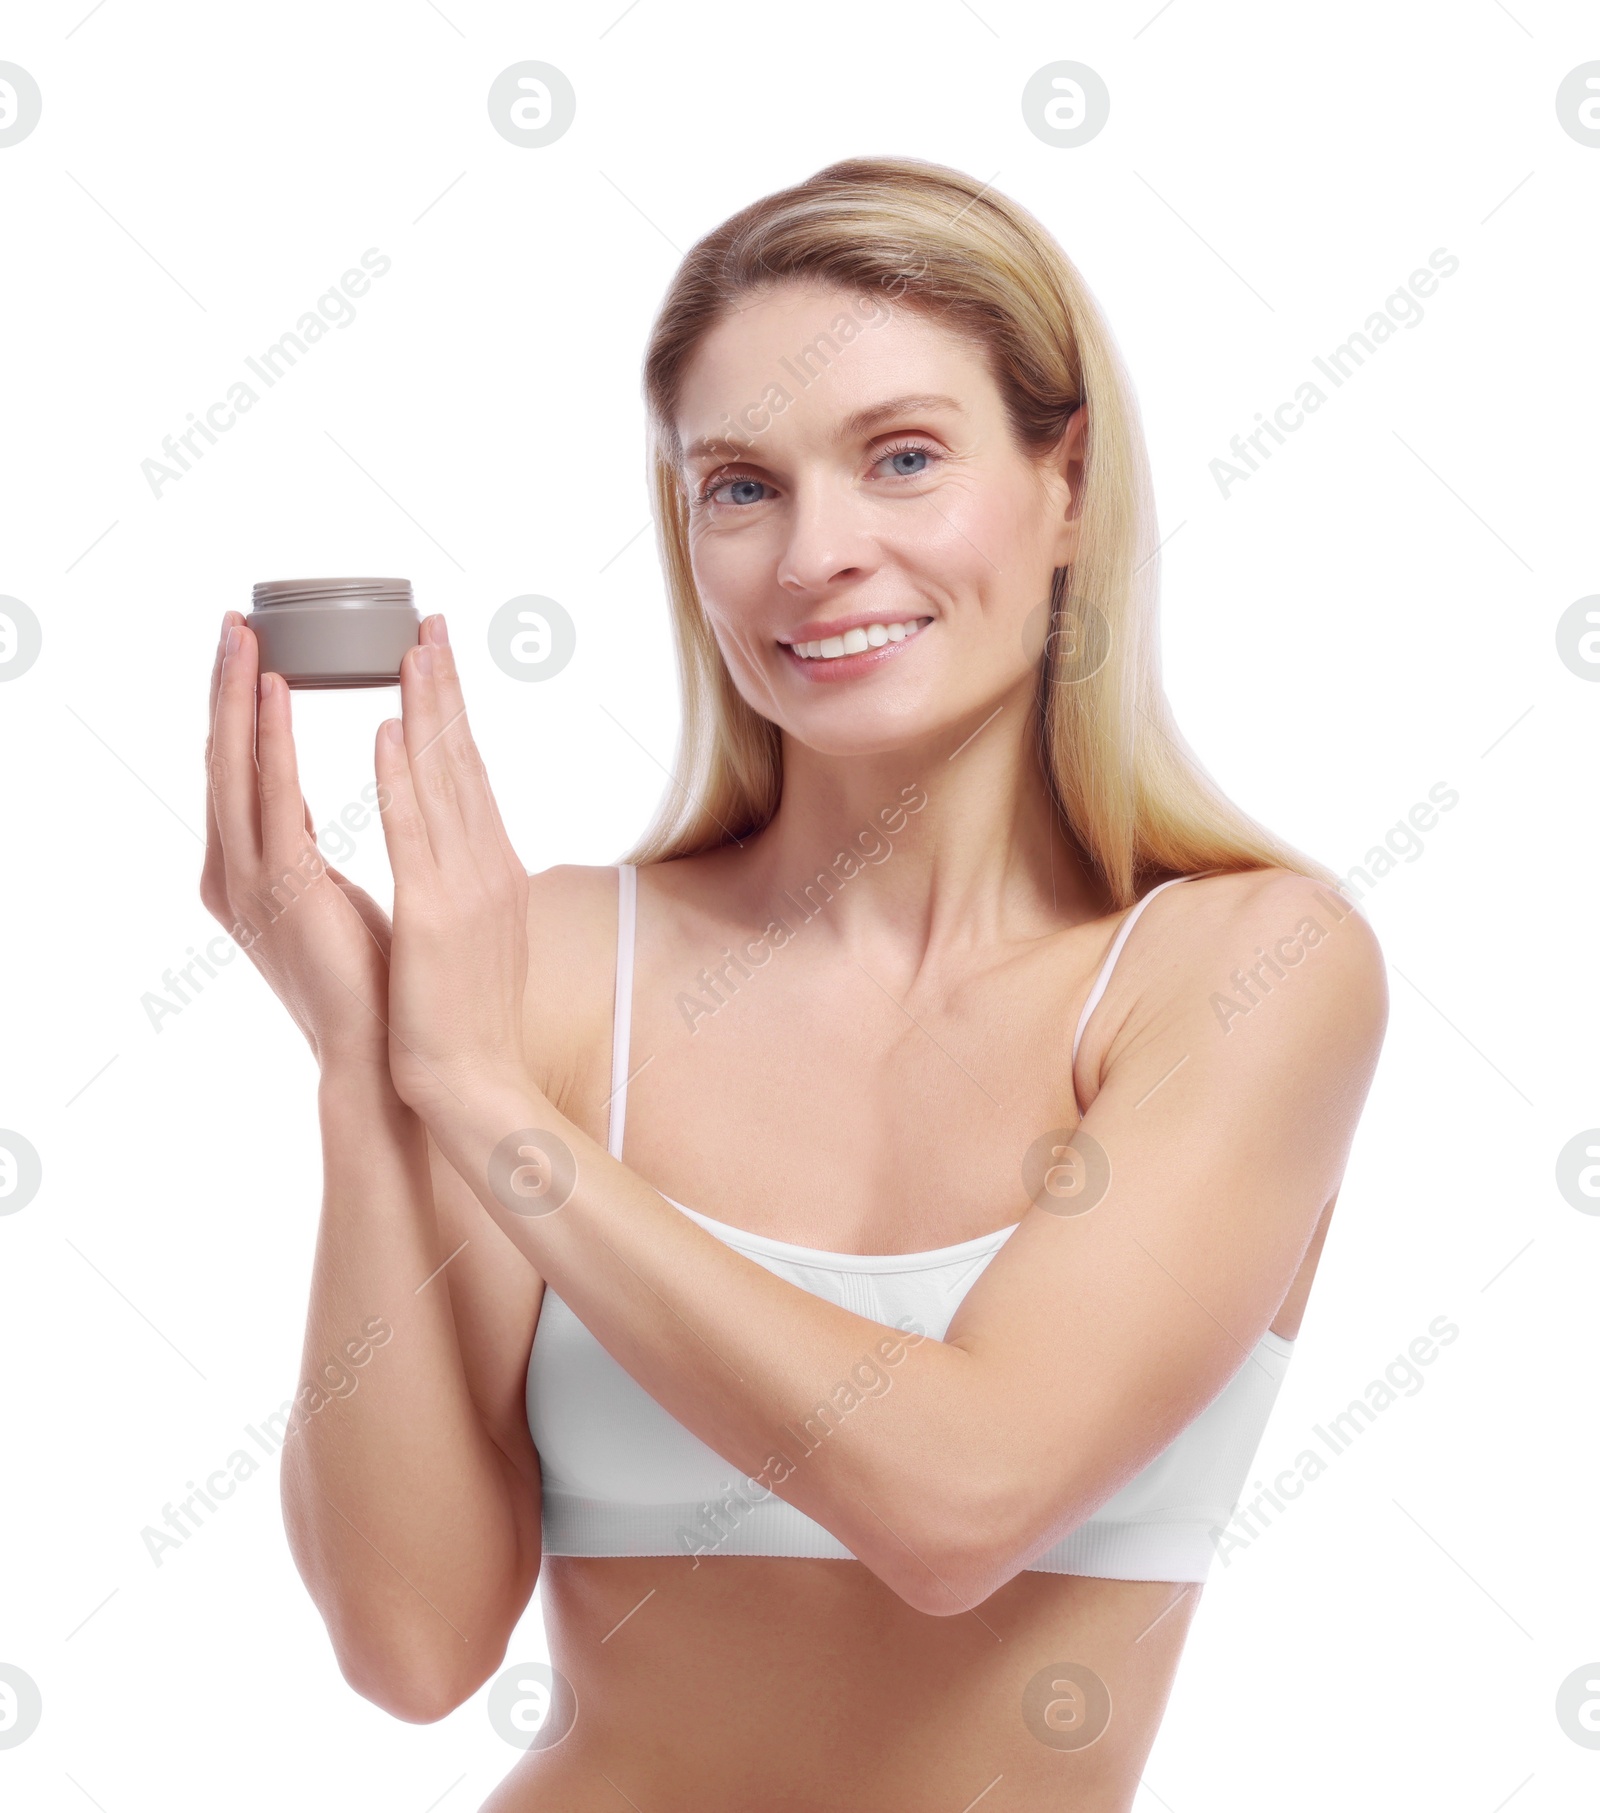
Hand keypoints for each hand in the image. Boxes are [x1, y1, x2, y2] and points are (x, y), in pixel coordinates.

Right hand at [201, 612, 396, 1074]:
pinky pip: (273, 798)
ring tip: (242, 633)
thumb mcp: (331, 893)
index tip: (252, 642)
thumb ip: (302, 846)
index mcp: (255, 867)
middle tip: (232, 617)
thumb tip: (297, 803)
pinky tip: (273, 691)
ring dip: (239, 695)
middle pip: (226, 757)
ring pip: (236, 766)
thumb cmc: (373, 978)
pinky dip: (270, 741)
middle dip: (228, 685)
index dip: (243, 704)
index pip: (244, 767)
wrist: (383, 1054)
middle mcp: (237, 870)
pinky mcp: (282, 891)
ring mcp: (251, 881)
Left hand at [373, 614, 535, 1123]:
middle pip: (465, 760)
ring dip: (426, 709)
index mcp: (492, 868)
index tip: (438, 655)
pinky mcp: (435, 916)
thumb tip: (458, 849)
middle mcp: (487, 865)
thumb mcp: (475, 933)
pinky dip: (402, 778)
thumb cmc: (464, 1017)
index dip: (456, 711)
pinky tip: (385, 731)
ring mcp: (465, 888)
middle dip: (446, 687)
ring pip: (443, 780)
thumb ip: (467, 882)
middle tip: (429, 622)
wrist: (471, 1081)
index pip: (473, 773)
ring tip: (409, 649)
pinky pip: (415, 834)